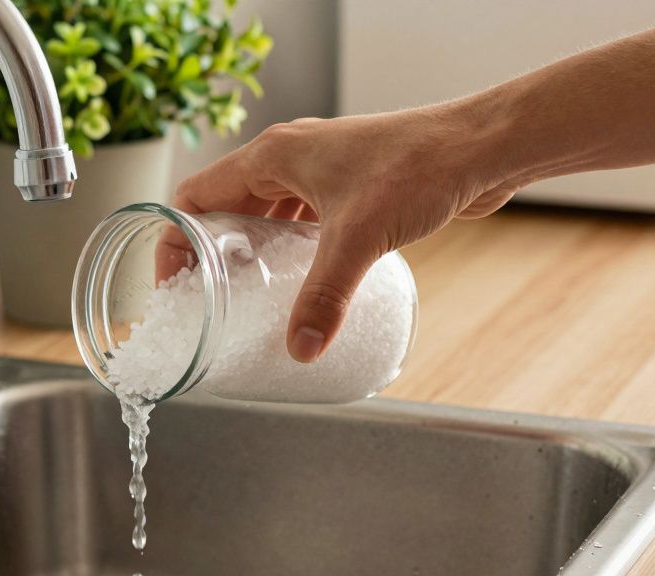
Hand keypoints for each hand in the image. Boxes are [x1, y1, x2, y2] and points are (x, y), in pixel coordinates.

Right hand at [163, 104, 519, 361]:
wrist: (482, 148)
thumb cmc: (420, 166)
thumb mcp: (359, 238)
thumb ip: (325, 297)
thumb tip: (301, 349)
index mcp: (273, 155)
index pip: (196, 196)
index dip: (175, 238)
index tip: (173, 282)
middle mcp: (291, 157)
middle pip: (227, 206)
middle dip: (212, 251)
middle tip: (207, 298)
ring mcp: (322, 171)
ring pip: (267, 212)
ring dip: (252, 249)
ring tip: (246, 295)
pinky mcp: (352, 187)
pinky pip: (302, 219)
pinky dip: (290, 247)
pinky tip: (301, 279)